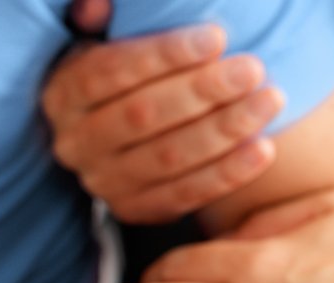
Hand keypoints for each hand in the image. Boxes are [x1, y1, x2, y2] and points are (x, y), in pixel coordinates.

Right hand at [42, 16, 282, 224]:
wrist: (123, 134)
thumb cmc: (126, 72)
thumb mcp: (105, 38)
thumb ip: (101, 17)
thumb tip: (96, 6)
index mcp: (63, 94)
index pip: (111, 72)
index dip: (165, 55)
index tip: (217, 38)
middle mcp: (76, 143)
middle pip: (143, 116)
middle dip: (202, 91)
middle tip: (252, 69)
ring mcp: (104, 183)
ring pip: (168, 158)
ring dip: (224, 131)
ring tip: (269, 101)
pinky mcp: (135, 210)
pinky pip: (186, 196)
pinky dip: (227, 175)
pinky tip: (263, 150)